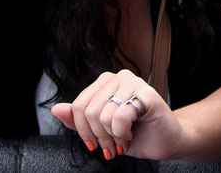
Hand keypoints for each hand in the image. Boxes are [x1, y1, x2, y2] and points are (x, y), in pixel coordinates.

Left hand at [51, 69, 184, 160]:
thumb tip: (56, 109)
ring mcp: (135, 82)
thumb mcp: (100, 131)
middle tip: (112, 143)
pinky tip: (132, 132)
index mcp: (105, 83)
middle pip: (88, 111)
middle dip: (99, 136)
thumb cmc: (136, 134)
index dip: (84, 131)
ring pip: (104, 115)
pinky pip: (120, 117)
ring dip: (113, 136)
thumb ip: (78, 121)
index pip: (78, 105)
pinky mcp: (148, 94)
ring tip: (124, 137)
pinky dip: (123, 132)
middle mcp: (120, 77)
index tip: (96, 143)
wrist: (164, 142)